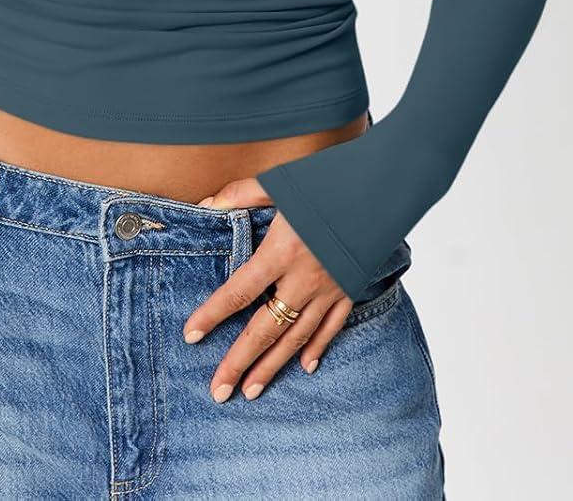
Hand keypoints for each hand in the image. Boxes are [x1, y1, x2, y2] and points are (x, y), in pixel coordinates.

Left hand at [183, 176, 356, 403]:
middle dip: (240, 361)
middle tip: (218, 391)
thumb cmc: (327, 181)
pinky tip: (305, 366)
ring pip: (296, 337)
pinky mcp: (350, 289)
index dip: (213, 314)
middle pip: (265, 328)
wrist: (381, 187)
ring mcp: (329, 288)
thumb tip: (207, 204)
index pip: (239, 291)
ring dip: (272, 366)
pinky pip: (332, 327)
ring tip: (251, 390)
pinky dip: (318, 347)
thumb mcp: (279, 183)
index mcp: (282, 251)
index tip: (191, 335)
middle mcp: (304, 278)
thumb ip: (240, 194)